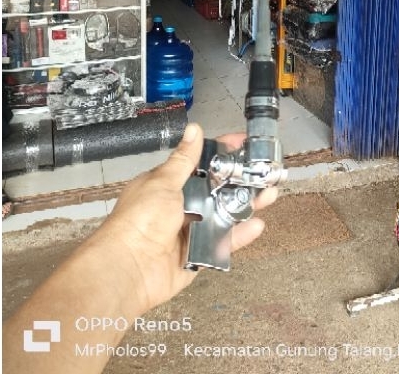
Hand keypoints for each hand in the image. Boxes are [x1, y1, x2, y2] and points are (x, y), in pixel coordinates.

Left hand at [90, 122, 277, 313]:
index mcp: (170, 184)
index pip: (202, 162)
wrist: (129, 269)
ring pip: (226, 213)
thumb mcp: (164, 182)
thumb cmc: (138, 222)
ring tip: (269, 193)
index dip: (224, 152)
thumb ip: (184, 159)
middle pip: (218, 189)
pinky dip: (240, 234)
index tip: (244, 143)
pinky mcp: (200, 253)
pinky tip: (256, 225)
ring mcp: (192, 229)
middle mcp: (182, 205)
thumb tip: (193, 130)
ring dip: (247, 204)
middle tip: (264, 171)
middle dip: (242, 180)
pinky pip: (224, 242)